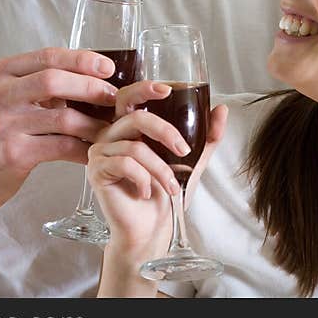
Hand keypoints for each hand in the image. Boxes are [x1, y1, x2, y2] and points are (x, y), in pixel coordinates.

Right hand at [0, 47, 118, 211]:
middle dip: (91, 87)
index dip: (82, 59)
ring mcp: (5, 124)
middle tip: (113, 97)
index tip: (108, 67)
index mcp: (1, 74)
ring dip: (93, 123)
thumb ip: (36, 85)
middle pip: (55, 80)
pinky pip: (61, 147)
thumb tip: (88, 76)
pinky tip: (94, 152)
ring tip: (109, 129)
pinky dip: (83, 149)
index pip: (48, 56)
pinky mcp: (14, 153)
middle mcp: (0, 95)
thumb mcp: (5, 99)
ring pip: (63, 117)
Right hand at [88, 81, 228, 257]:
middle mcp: (111, 135)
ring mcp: (100, 152)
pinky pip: (125, 165)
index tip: (168, 89)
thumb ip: (206, 136)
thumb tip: (221, 109)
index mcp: (129, 128)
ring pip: (135, 147)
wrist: (151, 228)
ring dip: (161, 169)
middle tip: (184, 151)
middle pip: (136, 119)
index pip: (130, 97)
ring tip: (170, 186)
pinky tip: (146, 193)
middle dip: (165, 132)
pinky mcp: (96, 171)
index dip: (144, 89)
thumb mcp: (192, 161)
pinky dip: (144, 180)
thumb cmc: (165, 194)